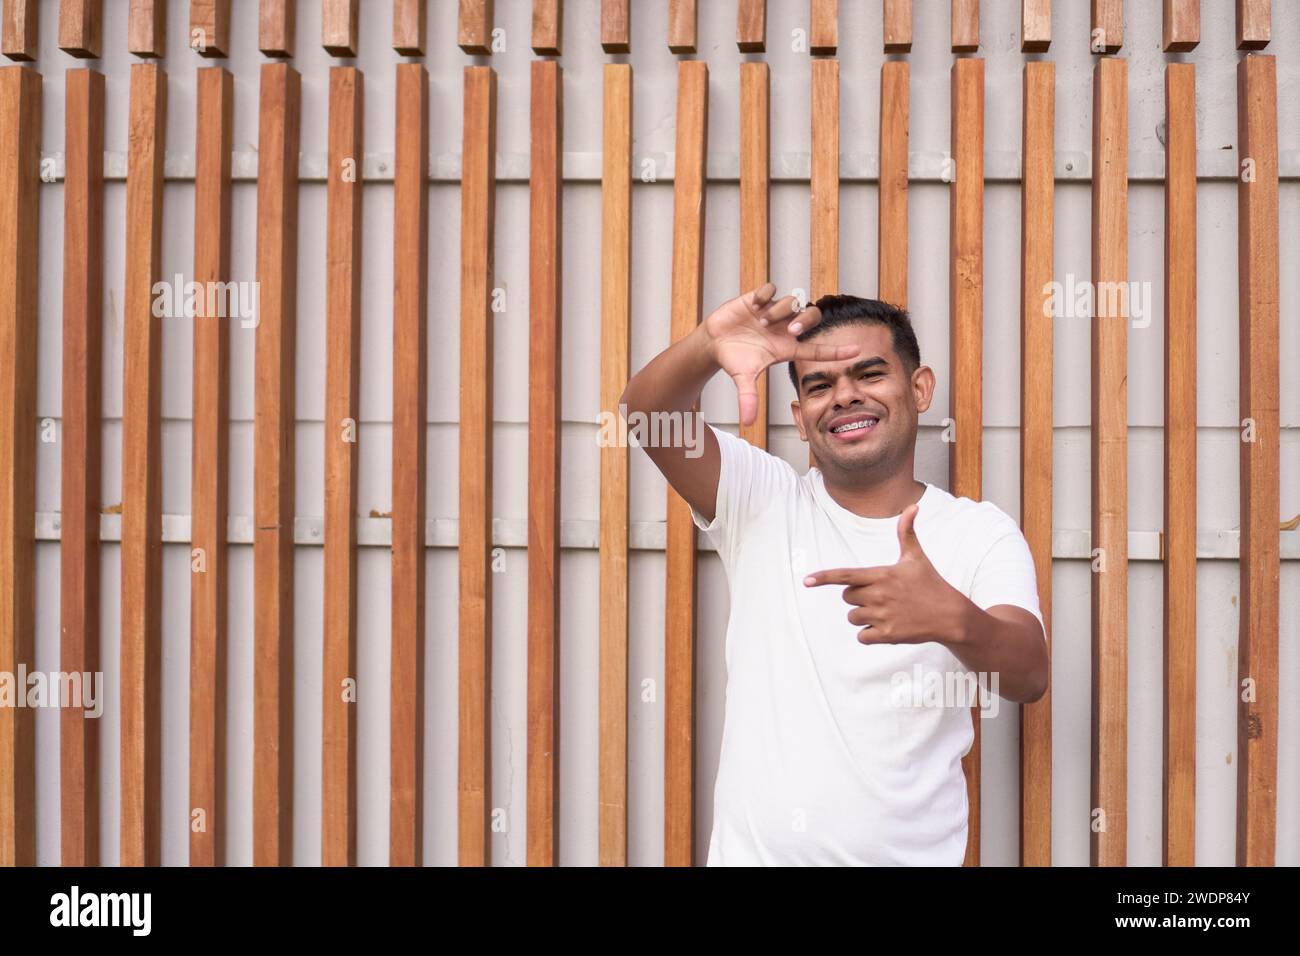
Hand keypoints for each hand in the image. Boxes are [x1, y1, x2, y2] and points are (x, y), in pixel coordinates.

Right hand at [702, 282, 860, 425]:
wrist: (715, 342)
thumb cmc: (735, 359)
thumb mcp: (743, 378)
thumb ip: (748, 398)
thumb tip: (747, 424)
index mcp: (787, 347)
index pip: (818, 349)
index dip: (837, 351)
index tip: (857, 351)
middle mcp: (785, 327)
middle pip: (812, 316)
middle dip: (805, 321)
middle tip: (791, 329)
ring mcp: (773, 312)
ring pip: (792, 301)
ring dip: (780, 311)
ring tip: (761, 322)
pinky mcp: (759, 299)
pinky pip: (771, 289)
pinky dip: (766, 295)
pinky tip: (755, 306)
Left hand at [802, 504, 969, 645]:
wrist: (949, 615)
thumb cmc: (930, 583)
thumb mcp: (917, 557)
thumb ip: (907, 532)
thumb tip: (912, 506)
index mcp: (881, 575)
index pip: (846, 575)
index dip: (824, 577)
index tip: (806, 581)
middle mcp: (879, 595)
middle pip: (847, 597)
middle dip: (858, 597)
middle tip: (881, 595)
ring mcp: (883, 616)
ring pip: (852, 617)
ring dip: (863, 616)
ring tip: (886, 611)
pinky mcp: (888, 635)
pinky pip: (862, 637)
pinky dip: (869, 634)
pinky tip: (887, 627)